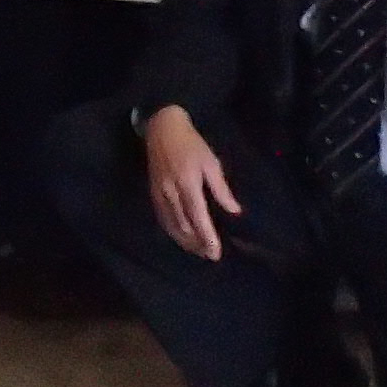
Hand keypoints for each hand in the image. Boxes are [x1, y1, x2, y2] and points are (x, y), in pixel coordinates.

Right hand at [139, 106, 240, 261]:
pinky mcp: (153, 193)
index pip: (198, 217)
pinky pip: (162, 219)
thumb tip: (234, 210)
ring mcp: (159, 194)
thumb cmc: (192, 144)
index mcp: (188, 183)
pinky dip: (172, 232)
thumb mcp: (211, 162)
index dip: (207, 237)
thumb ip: (221, 189)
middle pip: (184, 226)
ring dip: (185, 242)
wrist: (162, 129)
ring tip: (198, 251)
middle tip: (210, 256)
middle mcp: (171, 192)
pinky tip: (181, 239)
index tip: (215, 252)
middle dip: (197, 244)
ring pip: (171, 225)